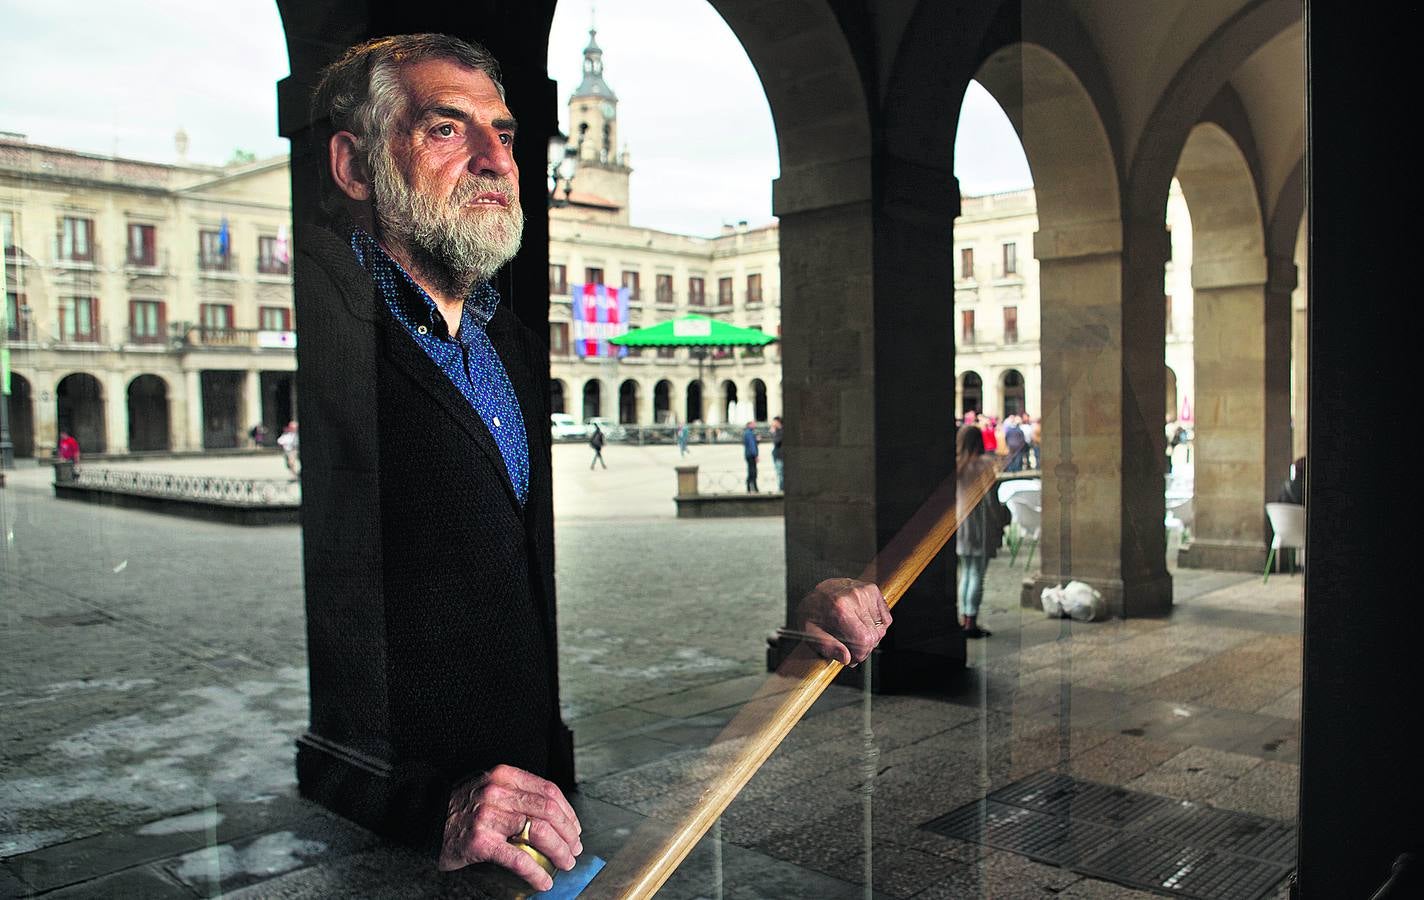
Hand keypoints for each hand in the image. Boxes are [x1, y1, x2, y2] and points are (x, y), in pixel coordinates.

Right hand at [437, 764, 582, 889]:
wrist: (424, 820)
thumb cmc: (458, 808)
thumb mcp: (487, 788)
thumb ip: (515, 795)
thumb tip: (552, 816)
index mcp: (503, 776)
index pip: (548, 790)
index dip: (568, 812)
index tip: (574, 828)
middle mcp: (497, 792)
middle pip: (549, 812)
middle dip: (569, 834)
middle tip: (574, 850)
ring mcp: (488, 816)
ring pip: (539, 833)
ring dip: (559, 851)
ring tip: (564, 863)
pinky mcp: (480, 841)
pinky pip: (518, 858)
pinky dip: (536, 872)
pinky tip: (544, 881)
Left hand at [793, 577, 891, 665]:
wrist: (814, 592)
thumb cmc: (811, 613)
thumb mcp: (810, 633)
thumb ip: (828, 647)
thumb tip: (846, 658)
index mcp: (840, 608)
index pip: (864, 640)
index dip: (860, 654)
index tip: (853, 657)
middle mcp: (855, 597)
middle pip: (874, 635)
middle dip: (864, 647)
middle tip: (851, 646)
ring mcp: (866, 592)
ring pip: (881, 628)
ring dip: (870, 636)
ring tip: (854, 632)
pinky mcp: (872, 590)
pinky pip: (885, 618)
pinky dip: (877, 626)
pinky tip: (862, 624)